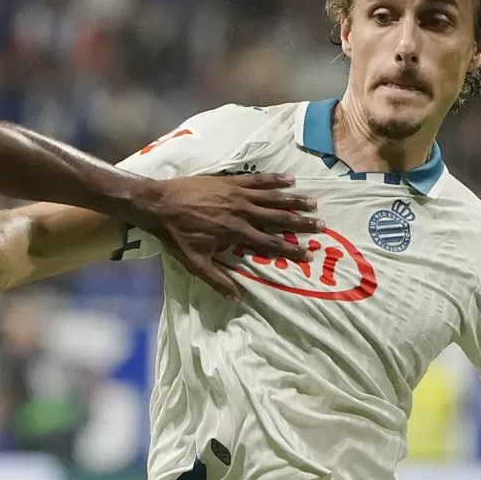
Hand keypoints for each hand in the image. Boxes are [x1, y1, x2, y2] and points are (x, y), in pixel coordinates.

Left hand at [131, 174, 319, 299]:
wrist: (158, 203)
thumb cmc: (176, 234)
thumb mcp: (194, 262)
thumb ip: (217, 280)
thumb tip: (237, 300)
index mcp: (235, 232)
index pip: (269, 244)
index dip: (291, 249)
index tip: (309, 253)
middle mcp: (241, 212)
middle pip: (277, 218)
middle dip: (301, 222)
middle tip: (321, 226)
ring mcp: (236, 194)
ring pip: (272, 197)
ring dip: (294, 200)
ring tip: (313, 202)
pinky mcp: (230, 181)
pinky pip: (257, 180)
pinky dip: (274, 180)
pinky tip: (290, 180)